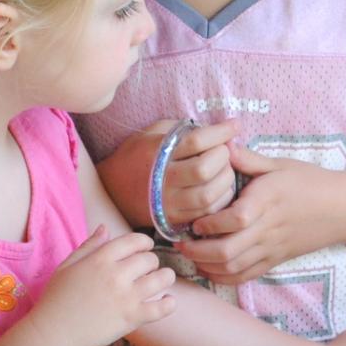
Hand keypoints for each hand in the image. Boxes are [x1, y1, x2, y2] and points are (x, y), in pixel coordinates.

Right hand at [32, 227, 175, 345]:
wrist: (52, 334)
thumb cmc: (56, 300)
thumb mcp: (67, 266)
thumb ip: (89, 246)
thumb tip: (105, 228)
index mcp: (100, 259)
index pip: (134, 241)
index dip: (144, 242)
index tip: (145, 248)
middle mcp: (116, 274)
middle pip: (150, 259)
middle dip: (151, 262)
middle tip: (147, 270)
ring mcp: (126, 297)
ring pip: (162, 279)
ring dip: (165, 277)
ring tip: (162, 280)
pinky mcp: (132, 318)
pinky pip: (162, 307)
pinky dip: (169, 304)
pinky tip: (168, 301)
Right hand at [113, 118, 242, 227]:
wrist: (112, 190)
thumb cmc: (137, 155)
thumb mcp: (153, 133)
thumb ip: (181, 129)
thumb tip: (217, 129)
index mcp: (156, 152)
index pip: (196, 141)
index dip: (220, 132)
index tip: (233, 126)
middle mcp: (161, 179)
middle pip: (204, 170)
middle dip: (224, 158)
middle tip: (226, 152)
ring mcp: (166, 202)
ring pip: (208, 195)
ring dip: (226, 181)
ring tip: (225, 170)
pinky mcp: (171, 219)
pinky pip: (205, 213)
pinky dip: (220, 201)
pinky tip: (220, 189)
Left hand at [177, 145, 333, 284]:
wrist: (343, 209)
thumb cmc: (311, 182)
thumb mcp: (281, 164)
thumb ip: (250, 159)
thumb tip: (223, 146)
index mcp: (268, 199)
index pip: (235, 219)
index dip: (210, 224)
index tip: (195, 220)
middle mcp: (268, 227)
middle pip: (228, 250)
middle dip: (198, 251)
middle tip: (181, 243)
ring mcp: (272, 247)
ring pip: (233, 267)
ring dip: (206, 265)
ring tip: (191, 255)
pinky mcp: (275, 260)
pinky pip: (246, 276)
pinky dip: (223, 276)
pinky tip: (209, 268)